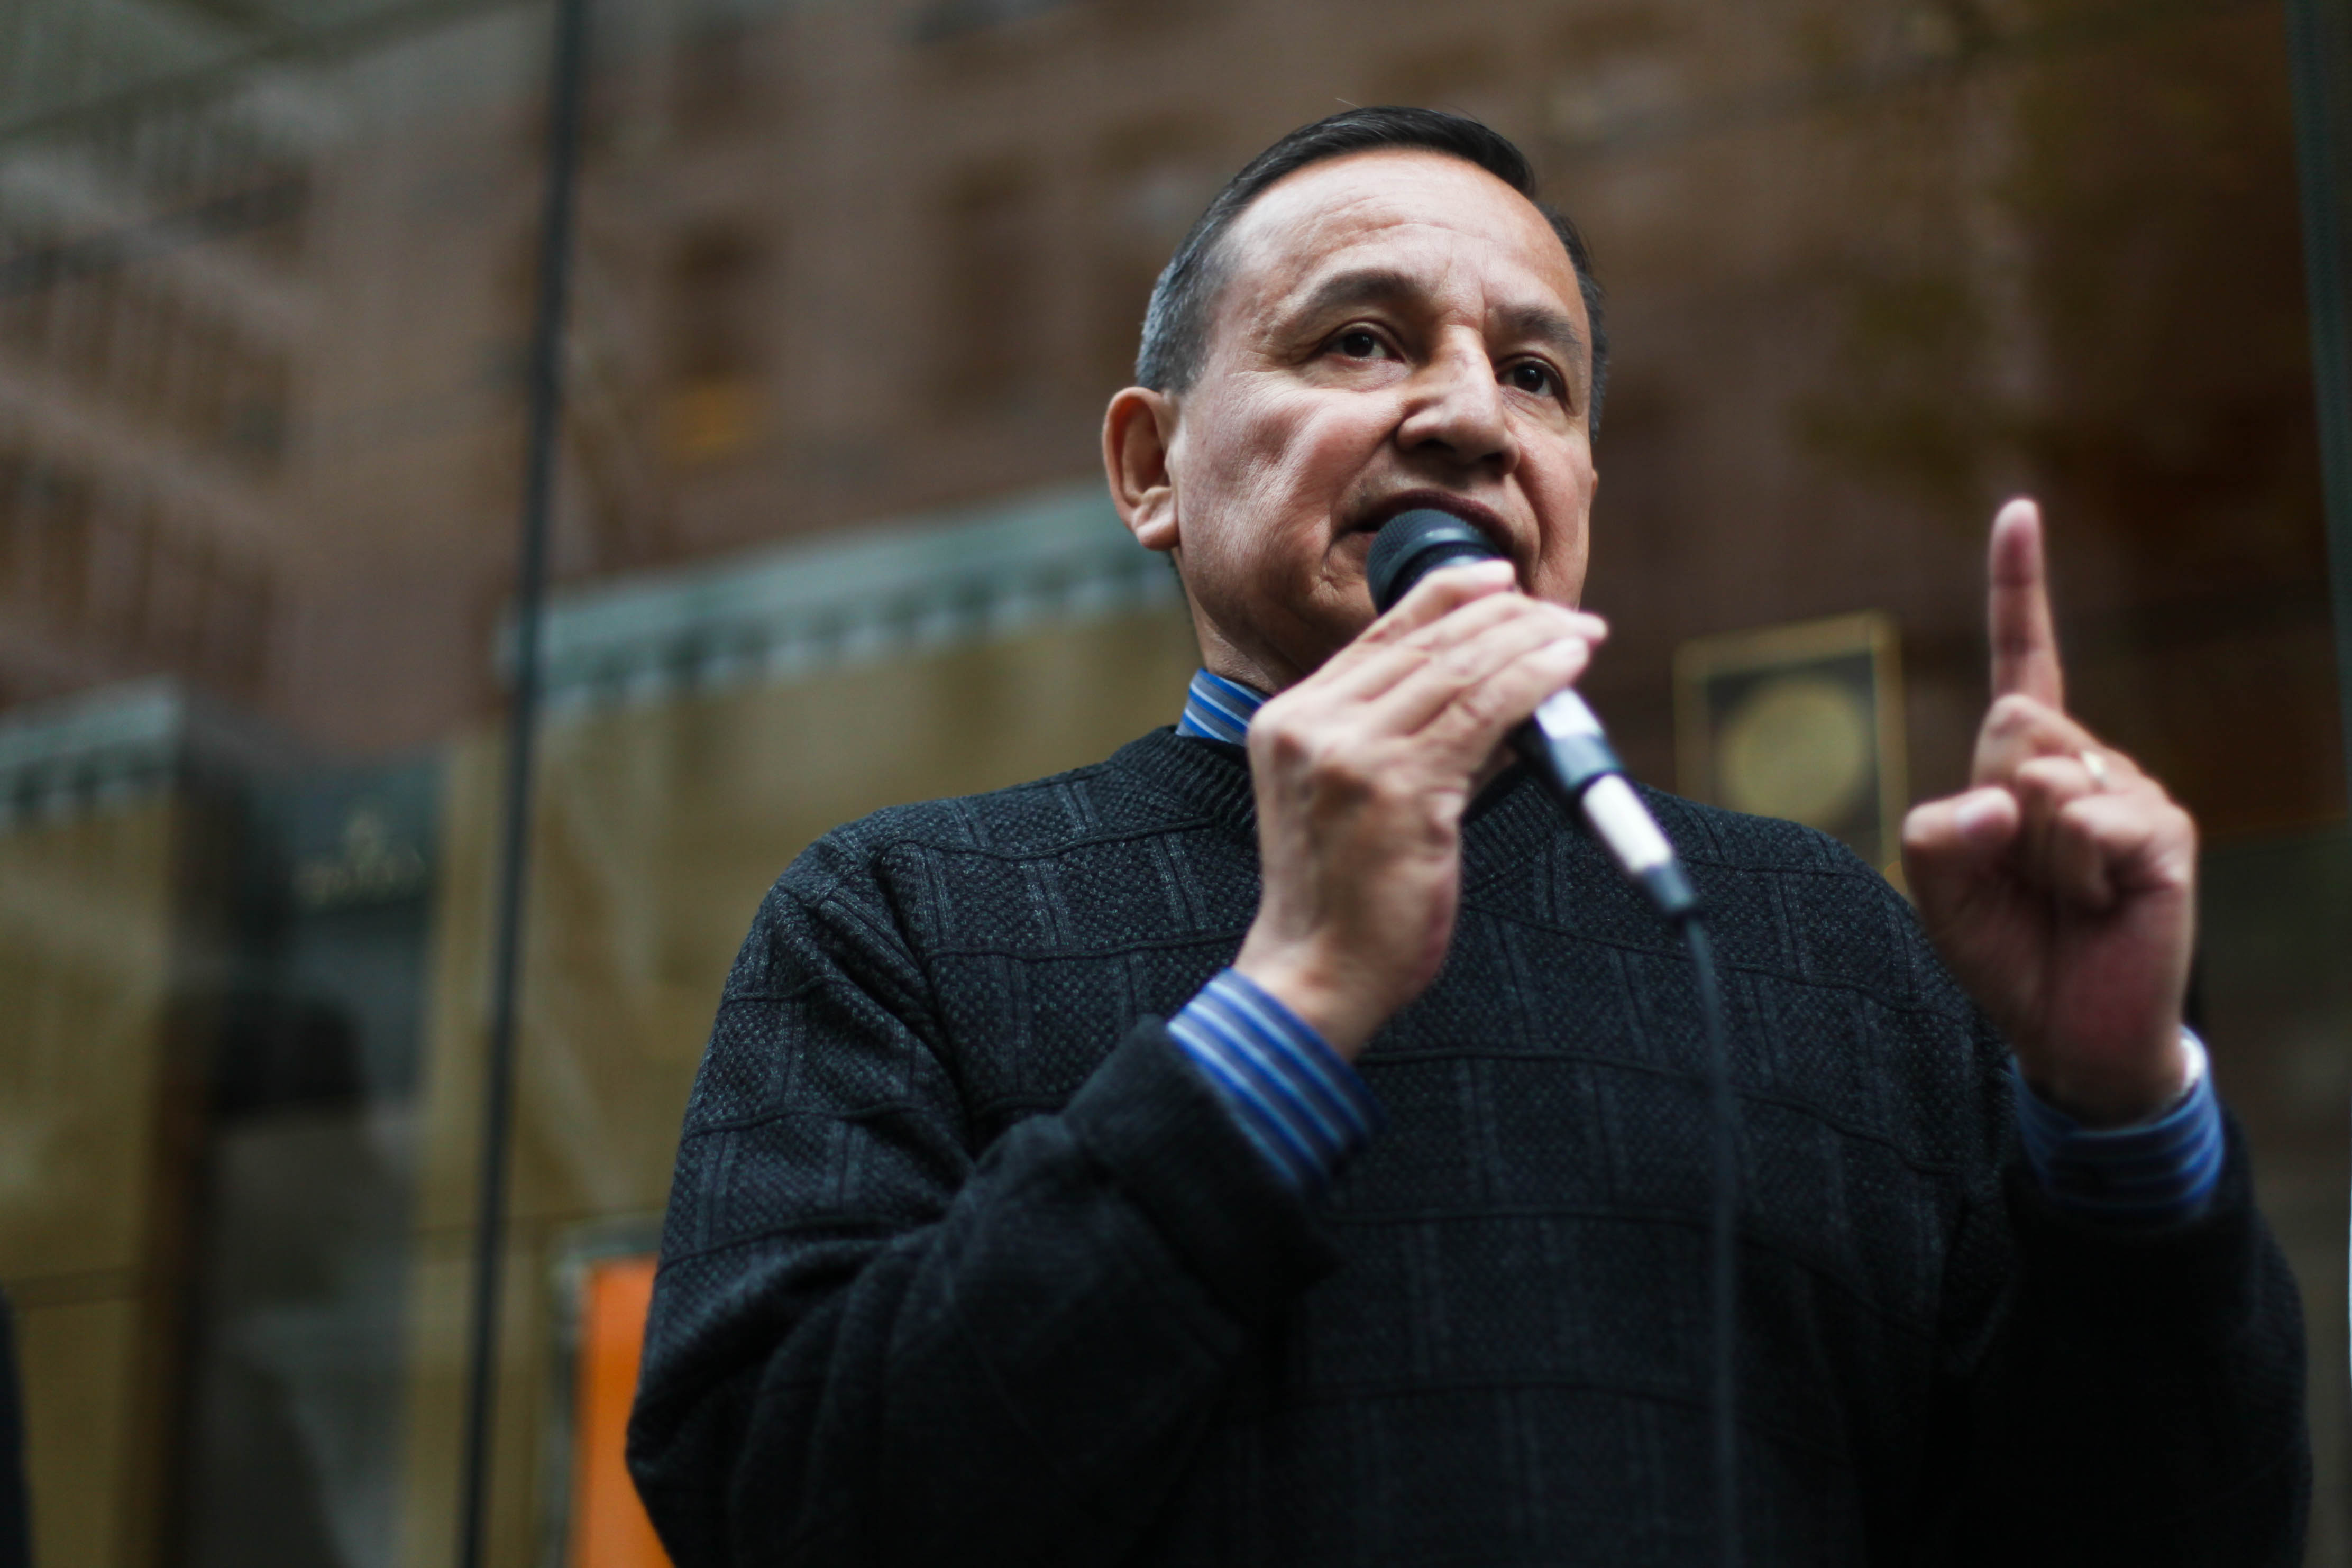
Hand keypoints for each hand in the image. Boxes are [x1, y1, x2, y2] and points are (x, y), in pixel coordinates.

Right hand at [1233, 560, 1606, 1059]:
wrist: (1314, 972)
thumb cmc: (1341, 899)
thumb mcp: (1355, 799)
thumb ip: (1408, 742)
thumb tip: (1497, 696)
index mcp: (1289, 720)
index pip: (1379, 637)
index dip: (1446, 595)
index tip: (1499, 578)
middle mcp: (1312, 724)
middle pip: (1423, 644)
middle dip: (1503, 617)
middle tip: (1562, 614)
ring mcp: (1349, 753)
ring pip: (1455, 670)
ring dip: (1528, 643)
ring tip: (1578, 635)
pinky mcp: (1396, 787)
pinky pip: (1479, 713)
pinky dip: (1531, 682)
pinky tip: (1566, 667)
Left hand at [1900, 499, 2196, 1124]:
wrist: (2066, 1028)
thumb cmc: (2005, 949)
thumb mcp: (1938, 888)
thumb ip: (1938, 831)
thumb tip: (2003, 798)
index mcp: (2024, 761)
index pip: (2025, 657)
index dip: (2019, 584)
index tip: (2018, 510)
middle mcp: (2084, 760)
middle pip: (2010, 722)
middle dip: (1993, 802)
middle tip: (2021, 871)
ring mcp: (2130, 791)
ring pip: (2043, 776)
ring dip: (2030, 852)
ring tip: (2059, 897)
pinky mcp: (2162, 833)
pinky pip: (2086, 823)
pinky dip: (2071, 874)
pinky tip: (2095, 904)